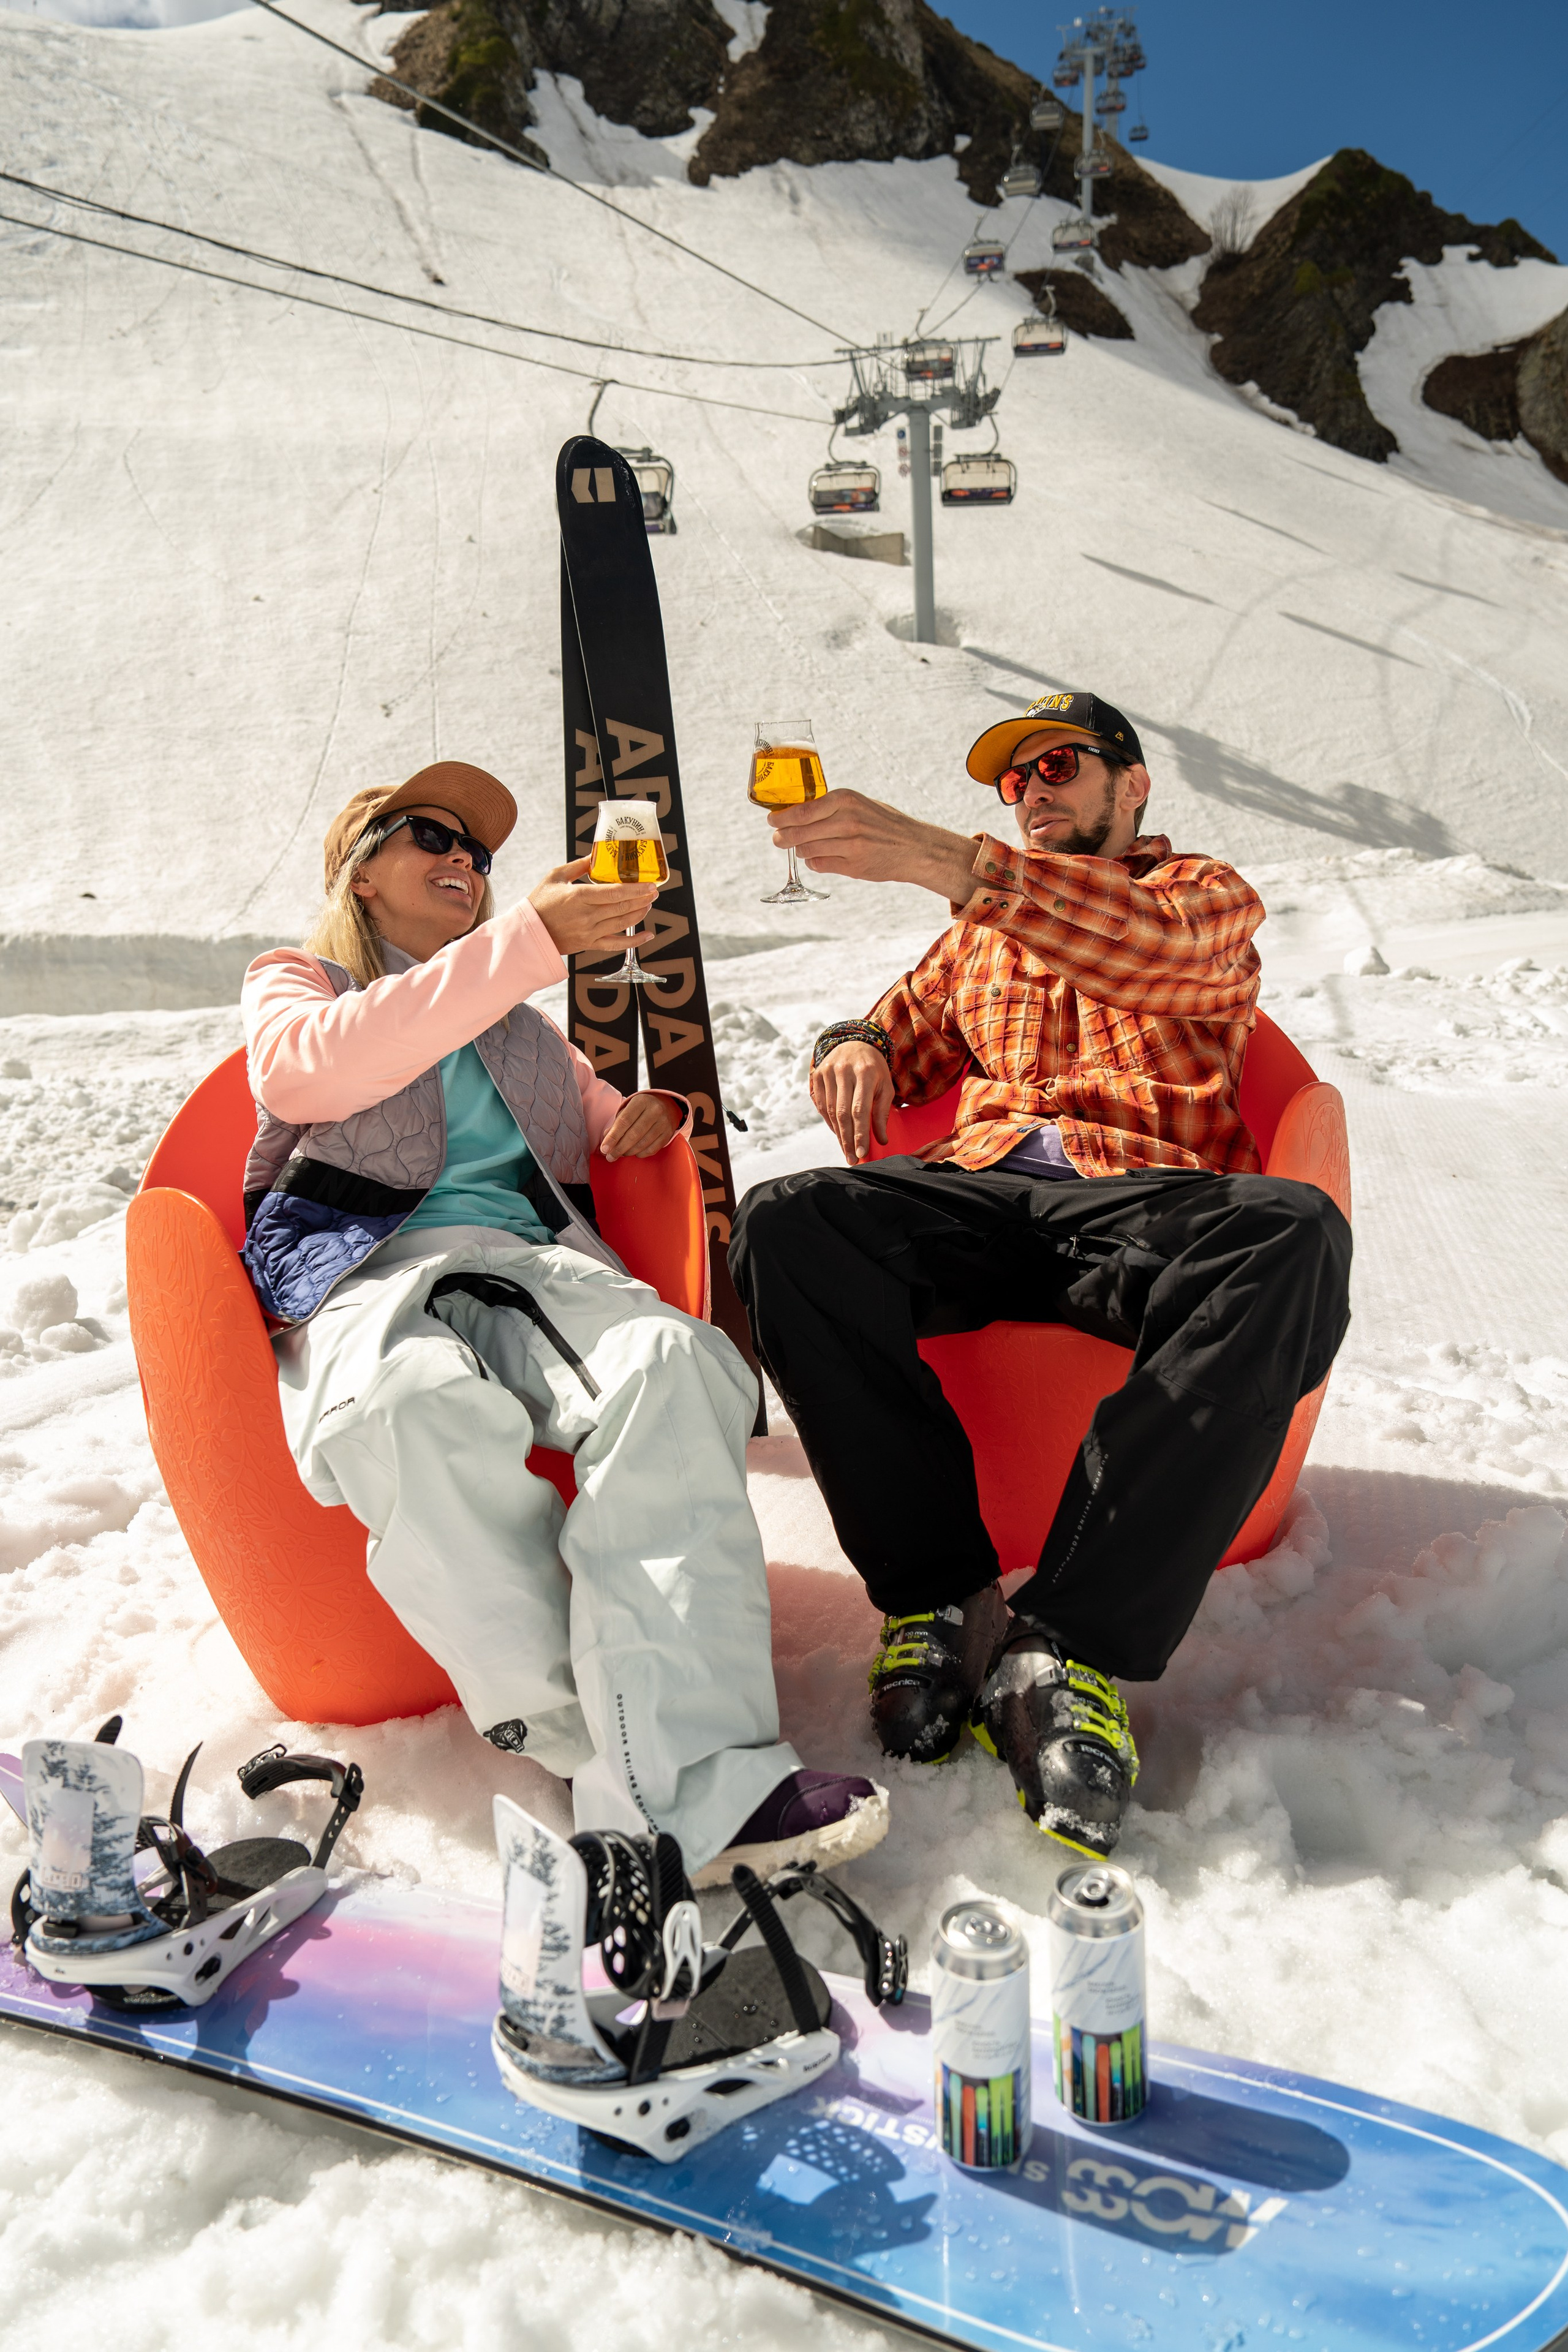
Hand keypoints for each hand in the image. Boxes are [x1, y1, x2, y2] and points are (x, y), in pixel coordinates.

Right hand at [529, 858, 658, 958]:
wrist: (529, 932)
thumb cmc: (540, 901)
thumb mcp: (556, 876)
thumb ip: (579, 865)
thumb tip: (597, 855)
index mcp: (579, 897)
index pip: (614, 892)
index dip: (636, 889)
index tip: (650, 884)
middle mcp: (587, 916)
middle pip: (622, 907)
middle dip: (642, 899)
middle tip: (654, 891)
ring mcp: (590, 932)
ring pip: (622, 923)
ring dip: (639, 913)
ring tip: (648, 904)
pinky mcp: (589, 944)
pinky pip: (616, 945)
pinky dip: (634, 942)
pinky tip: (648, 935)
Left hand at [600, 1091, 680, 1160]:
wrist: (666, 1106)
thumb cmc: (642, 1109)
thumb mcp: (629, 1109)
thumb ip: (617, 1123)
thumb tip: (606, 1140)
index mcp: (641, 1101)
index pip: (624, 1121)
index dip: (613, 1136)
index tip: (604, 1148)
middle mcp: (655, 1111)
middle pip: (634, 1134)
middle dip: (619, 1148)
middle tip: (610, 1156)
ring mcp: (663, 1123)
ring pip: (643, 1143)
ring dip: (629, 1152)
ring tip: (620, 1154)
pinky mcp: (668, 1134)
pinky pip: (652, 1149)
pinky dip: (640, 1153)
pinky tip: (634, 1152)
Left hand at [771, 790, 979, 904]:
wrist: (914, 847)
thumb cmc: (884, 824)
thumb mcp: (860, 804)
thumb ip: (832, 807)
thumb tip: (796, 812)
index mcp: (846, 800)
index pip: (802, 810)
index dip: (781, 818)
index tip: (772, 820)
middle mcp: (847, 821)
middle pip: (800, 832)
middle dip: (783, 837)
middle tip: (778, 839)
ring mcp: (850, 845)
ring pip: (807, 850)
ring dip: (800, 850)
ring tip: (802, 848)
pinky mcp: (853, 866)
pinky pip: (820, 865)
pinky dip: (814, 862)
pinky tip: (818, 858)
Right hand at [811, 1042, 892, 1165]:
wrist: (855, 1042)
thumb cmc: (874, 1069)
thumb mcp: (885, 1086)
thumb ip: (882, 1112)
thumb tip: (882, 1140)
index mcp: (865, 1072)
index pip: (860, 1109)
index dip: (860, 1134)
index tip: (862, 1153)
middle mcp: (844, 1071)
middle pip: (842, 1113)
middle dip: (847, 1139)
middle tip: (852, 1159)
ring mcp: (828, 1072)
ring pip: (830, 1111)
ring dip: (838, 1134)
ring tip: (846, 1150)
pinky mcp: (817, 1075)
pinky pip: (821, 1105)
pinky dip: (829, 1122)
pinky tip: (838, 1133)